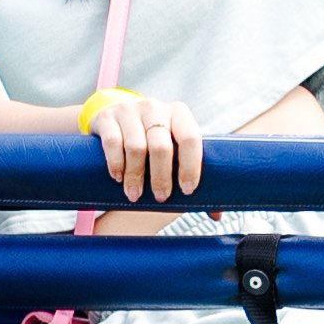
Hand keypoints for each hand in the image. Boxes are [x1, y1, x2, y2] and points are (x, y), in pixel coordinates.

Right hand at [88, 92, 202, 201]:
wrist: (116, 114)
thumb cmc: (152, 138)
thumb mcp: (173, 147)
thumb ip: (192, 176)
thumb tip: (216, 215)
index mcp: (179, 114)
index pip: (190, 138)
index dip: (190, 166)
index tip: (187, 190)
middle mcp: (155, 108)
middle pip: (161, 146)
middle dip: (161, 177)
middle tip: (160, 197)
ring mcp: (130, 110)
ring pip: (136, 146)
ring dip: (136, 176)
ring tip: (135, 194)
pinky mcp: (108, 118)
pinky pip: (113, 142)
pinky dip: (116, 164)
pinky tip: (118, 177)